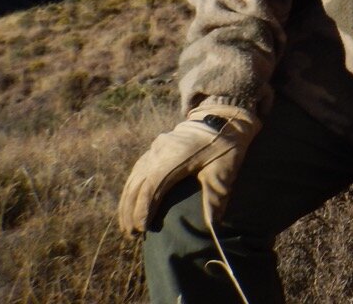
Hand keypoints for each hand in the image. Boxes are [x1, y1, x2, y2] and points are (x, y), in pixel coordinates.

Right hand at [118, 105, 260, 234]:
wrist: (224, 118)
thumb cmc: (226, 146)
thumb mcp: (224, 172)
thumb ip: (215, 199)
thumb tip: (213, 229)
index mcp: (175, 157)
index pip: (152, 187)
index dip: (143, 209)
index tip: (142, 229)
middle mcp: (159, 151)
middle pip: (137, 185)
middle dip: (130, 211)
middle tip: (131, 234)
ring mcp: (156, 148)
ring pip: (134, 177)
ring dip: (127, 202)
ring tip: (126, 225)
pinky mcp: (156, 147)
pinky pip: (137, 170)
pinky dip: (132, 188)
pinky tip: (130, 201)